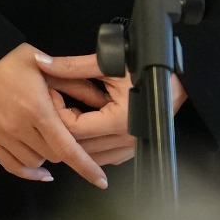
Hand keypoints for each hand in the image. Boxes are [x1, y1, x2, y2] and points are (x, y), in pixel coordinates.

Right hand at [0, 44, 108, 187]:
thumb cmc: (10, 57)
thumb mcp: (45, 65)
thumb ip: (72, 84)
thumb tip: (100, 99)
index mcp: (37, 110)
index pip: (66, 148)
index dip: (86, 167)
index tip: (101, 181)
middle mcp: (18, 127)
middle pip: (53, 156)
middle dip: (64, 148)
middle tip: (65, 132)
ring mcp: (0, 134)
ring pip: (34, 162)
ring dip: (46, 156)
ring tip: (46, 139)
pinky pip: (11, 165)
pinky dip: (27, 171)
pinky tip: (39, 170)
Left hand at [41, 56, 188, 168]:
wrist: (178, 79)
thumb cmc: (146, 68)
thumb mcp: (110, 64)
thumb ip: (73, 66)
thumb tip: (41, 62)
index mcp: (119, 121)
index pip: (73, 129)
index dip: (56, 112)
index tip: (50, 94)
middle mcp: (126, 140)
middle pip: (78, 145)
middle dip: (60, 127)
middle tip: (50, 105)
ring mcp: (132, 147)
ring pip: (91, 155)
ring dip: (74, 140)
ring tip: (65, 114)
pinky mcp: (135, 149)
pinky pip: (105, 156)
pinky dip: (90, 146)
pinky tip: (83, 129)